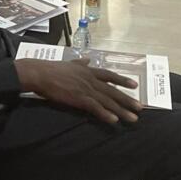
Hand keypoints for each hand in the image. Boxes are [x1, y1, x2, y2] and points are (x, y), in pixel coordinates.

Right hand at [15, 59, 141, 124]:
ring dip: (122, 110)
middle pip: (113, 91)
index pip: (109, 75)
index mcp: (88, 71)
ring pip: (107, 101)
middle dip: (127, 100)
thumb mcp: (69, 63)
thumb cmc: (51, 69)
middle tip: (141, 107)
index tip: (134, 85)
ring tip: (133, 118)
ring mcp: (86, 89)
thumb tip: (87, 59)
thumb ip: (80, 63)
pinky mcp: (79, 98)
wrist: (39, 73)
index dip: (122, 80)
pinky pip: (95, 107)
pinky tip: (114, 121)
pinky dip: (105, 114)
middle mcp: (90, 79)